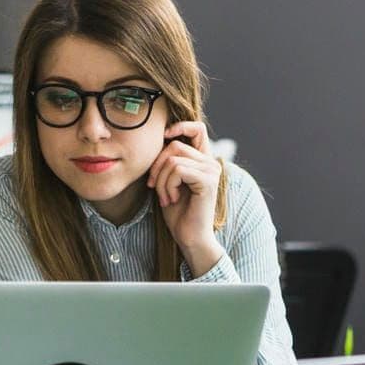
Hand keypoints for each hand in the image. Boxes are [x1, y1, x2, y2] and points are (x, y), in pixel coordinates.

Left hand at [146, 121, 224, 274]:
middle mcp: (211, 162)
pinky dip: (167, 185)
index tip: (164, 137)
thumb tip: (157, 141)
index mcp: (203, 160)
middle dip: (157, 165)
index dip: (179, 126)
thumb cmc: (178, 212)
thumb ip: (168, 162)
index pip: (197, 128)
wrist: (189, 238)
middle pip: (175, 145)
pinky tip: (171, 199)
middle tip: (153, 186)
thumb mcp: (168, 181)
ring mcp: (211, 171)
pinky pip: (178, 170)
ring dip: (161, 180)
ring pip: (173, 160)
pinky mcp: (208, 181)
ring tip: (165, 197)